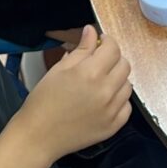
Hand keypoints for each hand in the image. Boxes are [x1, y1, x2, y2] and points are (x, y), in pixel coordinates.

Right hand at [18, 25, 131, 160]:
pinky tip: (104, 99)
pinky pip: (127, 106)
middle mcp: (106, 91)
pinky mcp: (113, 126)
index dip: (107, 41)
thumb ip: (81, 49)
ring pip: (128, 85)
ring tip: (100, 82)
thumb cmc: (43, 101)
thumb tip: (92, 31)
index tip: (100, 43)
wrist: (38, 136)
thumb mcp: (59, 69)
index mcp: (91, 73)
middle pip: (124, 65)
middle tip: (99, 61)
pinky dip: (119, 99)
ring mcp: (111, 110)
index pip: (113, 48)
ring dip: (117, 79)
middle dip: (113, 59)